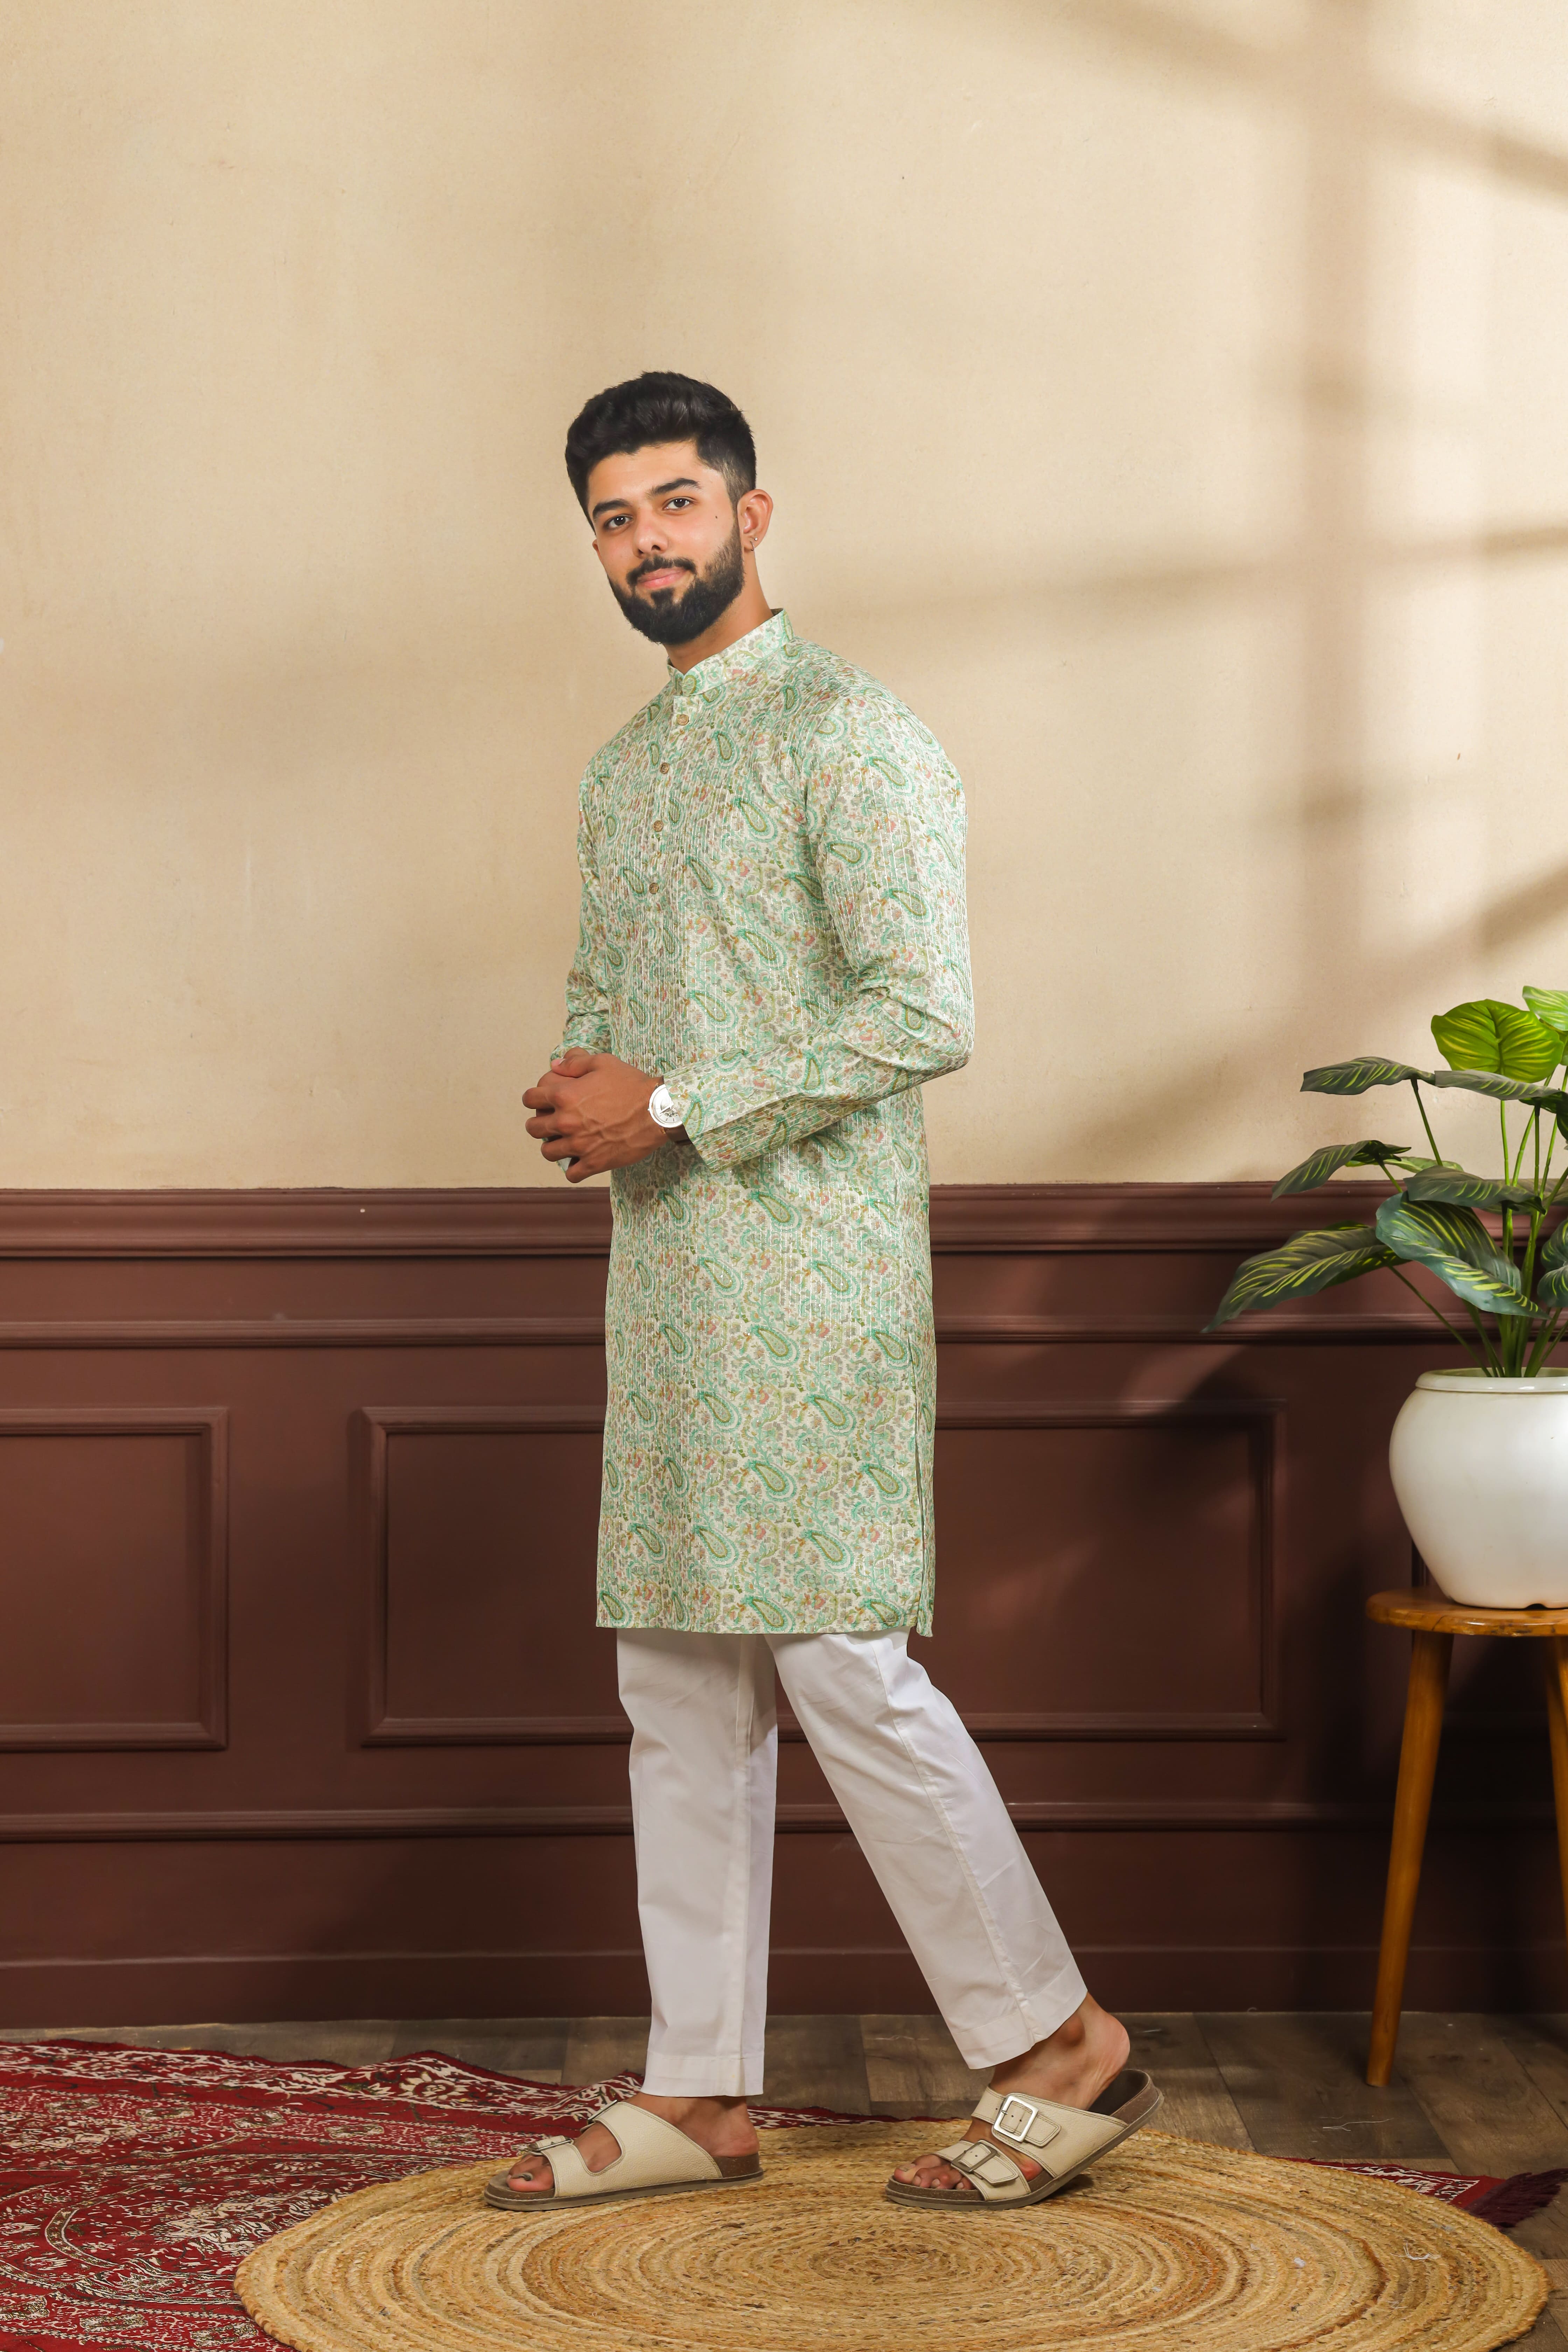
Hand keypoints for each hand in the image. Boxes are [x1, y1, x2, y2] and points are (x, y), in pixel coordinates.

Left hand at [522, 1050, 683, 1182]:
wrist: (658, 1110)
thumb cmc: (631, 1084)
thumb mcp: (603, 1063)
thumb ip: (574, 1063)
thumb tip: (554, 1065)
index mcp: (564, 1095)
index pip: (529, 1098)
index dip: (534, 1098)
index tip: (541, 1100)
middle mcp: (566, 1122)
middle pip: (533, 1128)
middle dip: (539, 1123)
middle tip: (550, 1122)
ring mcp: (578, 1145)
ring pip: (547, 1153)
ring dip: (552, 1146)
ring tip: (563, 1142)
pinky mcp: (594, 1163)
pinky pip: (571, 1174)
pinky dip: (572, 1168)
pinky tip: (579, 1160)